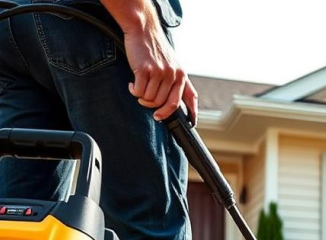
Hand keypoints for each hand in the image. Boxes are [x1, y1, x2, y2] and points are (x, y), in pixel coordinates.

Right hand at [103, 0, 197, 123]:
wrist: (144, 30)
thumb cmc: (155, 49)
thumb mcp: (172, 63)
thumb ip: (174, 80)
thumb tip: (172, 102)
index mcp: (182, 75)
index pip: (190, 98)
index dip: (192, 113)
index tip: (191, 124)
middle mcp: (174, 75)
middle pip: (164, 104)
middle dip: (153, 107)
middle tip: (144, 99)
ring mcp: (160, 73)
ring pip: (151, 100)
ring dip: (142, 98)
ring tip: (138, 87)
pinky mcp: (146, 70)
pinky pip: (139, 92)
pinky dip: (134, 91)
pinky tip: (132, 83)